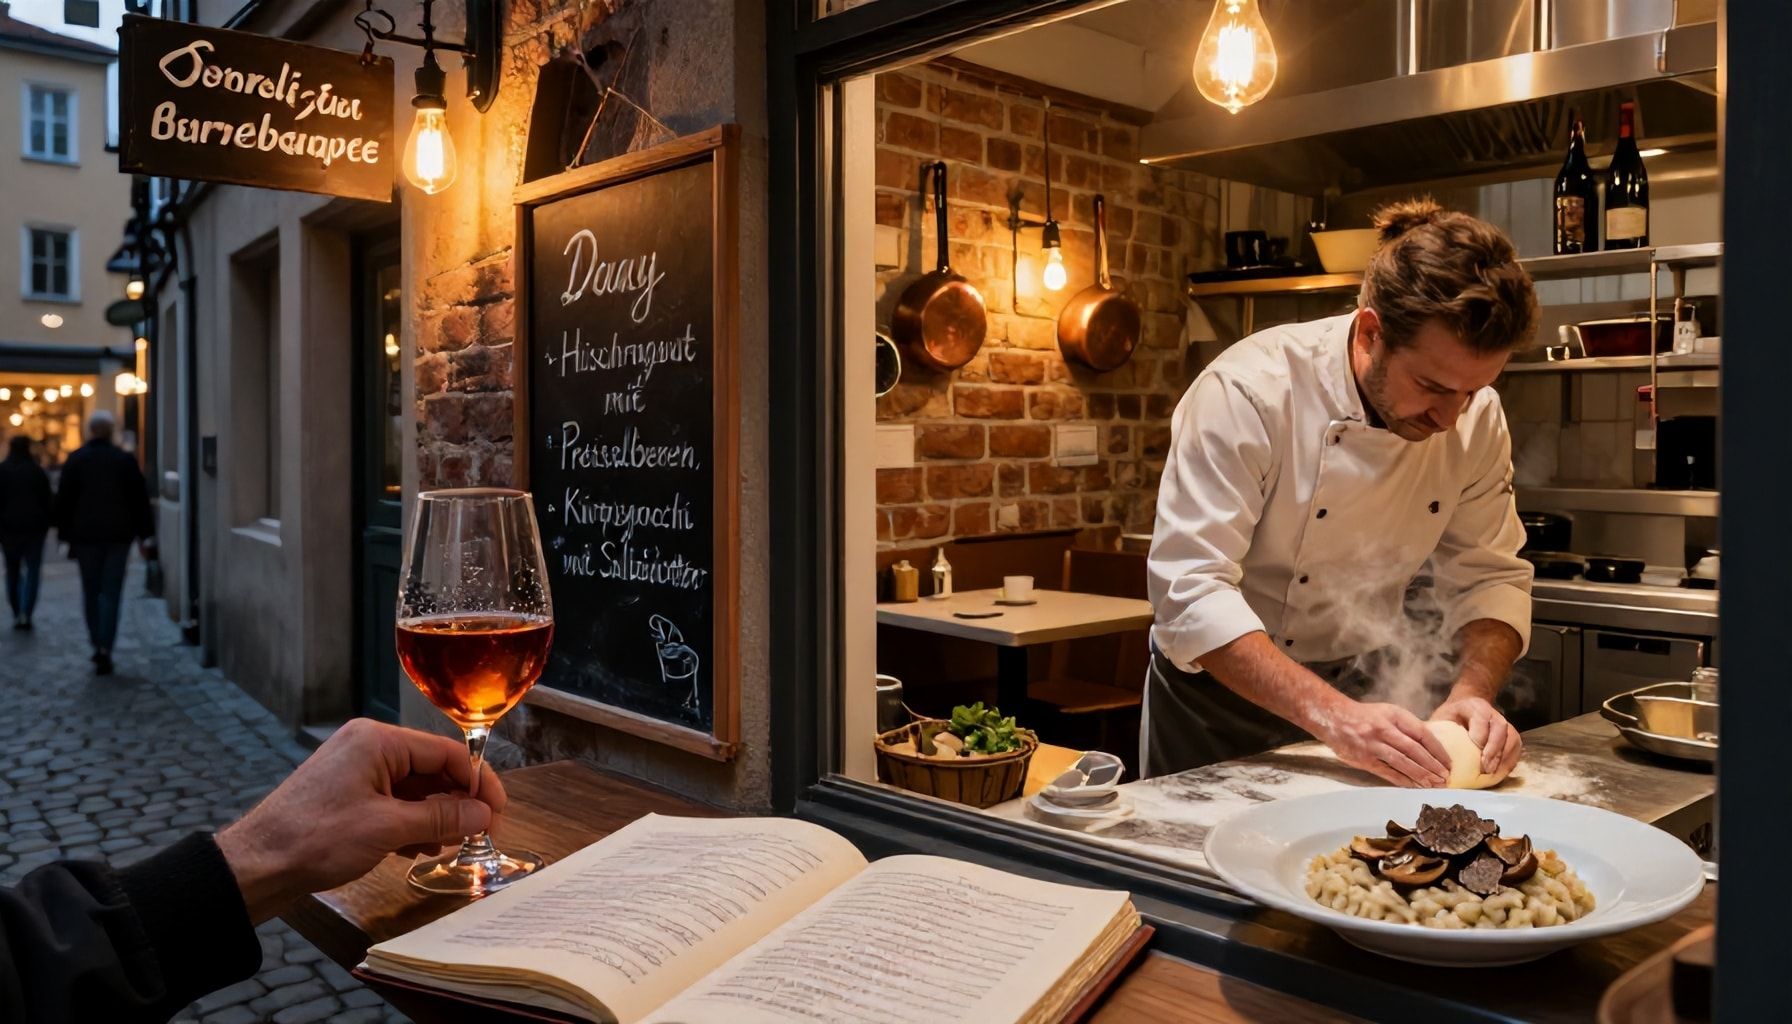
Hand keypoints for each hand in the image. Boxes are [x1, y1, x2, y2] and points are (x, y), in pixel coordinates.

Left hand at [214, 719, 506, 921]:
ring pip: (415, 788)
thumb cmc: (314, 839)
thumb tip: (484, 815)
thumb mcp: (387, 828)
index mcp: (378, 740)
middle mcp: (368, 747)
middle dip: (457, 801)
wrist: (256, 866)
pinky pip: (394, 801)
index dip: (479, 781)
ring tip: (449, 845)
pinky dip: (411, 823)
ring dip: (435, 816)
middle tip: (479, 832)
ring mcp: (356, 770)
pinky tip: (418, 848)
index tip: (498, 811)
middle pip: (433, 768)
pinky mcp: (348, 794)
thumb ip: (442, 817)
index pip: (447, 752)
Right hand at [1314, 701, 1451, 787]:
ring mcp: (1373, 744)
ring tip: (1433, 785)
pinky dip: (1402, 780)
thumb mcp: (1387, 713)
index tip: (1448, 762)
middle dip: (1432, 765)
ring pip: (1402, 762)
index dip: (1437, 750)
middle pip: (1414, 749)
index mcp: (1394, 715)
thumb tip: (1430, 746)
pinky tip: (1413, 786)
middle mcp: (1384, 728)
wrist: (1333, 717)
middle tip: (1445, 778)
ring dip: (1420, 775)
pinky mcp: (1363, 758)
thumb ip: (1406, 727)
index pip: (1422, 733)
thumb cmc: (1364, 716)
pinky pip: (1387, 772)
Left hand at [1431, 695, 1522, 775]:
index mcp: (1475, 706)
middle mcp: (1493, 713)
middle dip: (1493, 751)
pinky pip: (1516, 749)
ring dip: (1503, 759)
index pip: (1481, 719)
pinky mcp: (1512, 736)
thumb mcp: (1441, 717)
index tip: (1475, 751)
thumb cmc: (1452, 715)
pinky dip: (1508, 762)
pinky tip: (1498, 774)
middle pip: (1500, 731)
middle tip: (1485, 769)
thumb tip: (1421, 749)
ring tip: (1492, 774)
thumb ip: (1435, 729)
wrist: (1469, 704)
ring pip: (1511, 740)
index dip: (1480, 736)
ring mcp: (1505, 724)